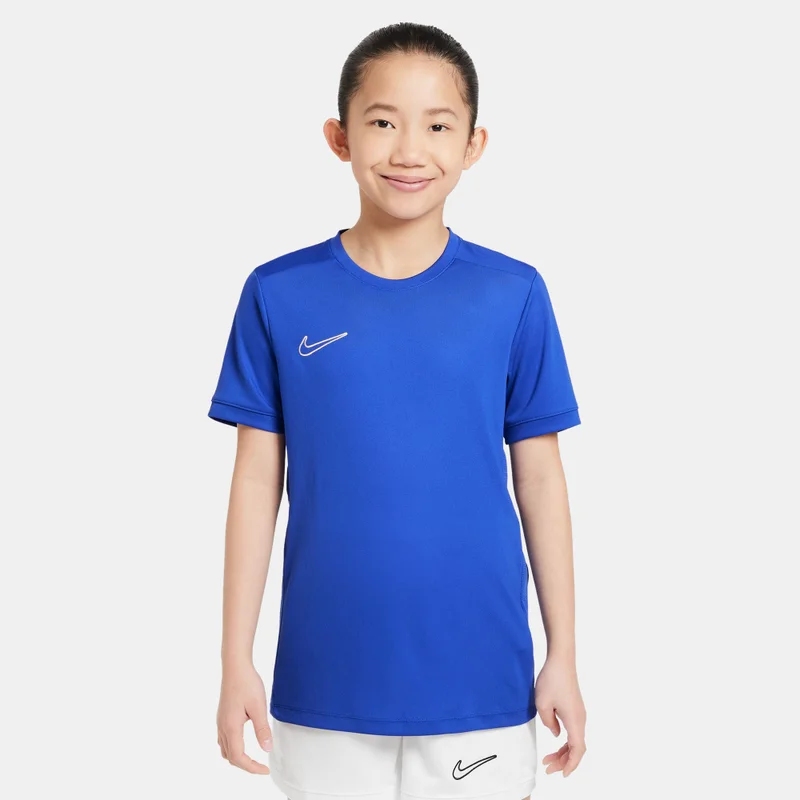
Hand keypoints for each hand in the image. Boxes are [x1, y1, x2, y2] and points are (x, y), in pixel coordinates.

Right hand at [217, 661, 272, 773]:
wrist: (235, 667)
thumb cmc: (247, 683)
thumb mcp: (259, 706)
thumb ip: (262, 729)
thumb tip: (267, 749)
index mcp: (231, 727)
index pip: (239, 758)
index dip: (252, 768)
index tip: (265, 769)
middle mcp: (223, 727)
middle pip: (230, 757)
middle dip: (246, 765)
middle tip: (261, 767)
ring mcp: (220, 722)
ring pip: (225, 749)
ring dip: (238, 758)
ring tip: (253, 758)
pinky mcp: (222, 716)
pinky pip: (224, 740)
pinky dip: (233, 747)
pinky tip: (243, 741)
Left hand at [535, 654, 586, 776]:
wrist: (561, 660)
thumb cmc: (552, 680)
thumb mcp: (542, 704)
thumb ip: (548, 723)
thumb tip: (556, 733)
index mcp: (575, 720)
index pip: (577, 749)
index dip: (571, 764)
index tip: (562, 774)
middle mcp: (581, 719)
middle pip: (577, 747)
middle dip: (564, 761)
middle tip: (548, 767)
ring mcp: (579, 713)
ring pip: (575, 740)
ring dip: (564, 751)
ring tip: (549, 759)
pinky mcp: (575, 708)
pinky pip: (573, 731)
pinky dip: (566, 741)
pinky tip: (556, 742)